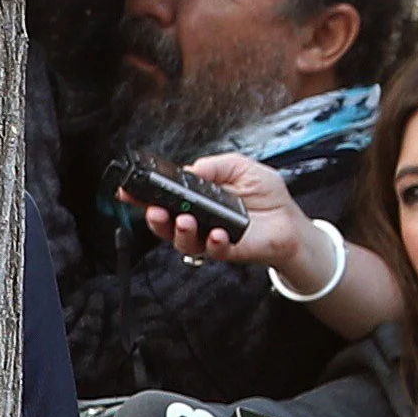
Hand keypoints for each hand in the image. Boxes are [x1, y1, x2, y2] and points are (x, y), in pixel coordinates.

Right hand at [139, 154, 321, 276]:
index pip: (165, 197)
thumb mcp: (240, 166)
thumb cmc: (266, 196)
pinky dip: (213, 243)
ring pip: (183, 241)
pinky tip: (217, 234)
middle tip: (156, 210)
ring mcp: (209, 238)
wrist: (289, 222)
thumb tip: (192, 169)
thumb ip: (215, 165)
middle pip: (165, 224)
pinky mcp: (227, 251)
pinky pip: (213, 251)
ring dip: (180, 231)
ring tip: (185, 221)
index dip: (144, 195)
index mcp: (196, 199)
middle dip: (155, 218)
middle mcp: (198, 220)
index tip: (128, 191)